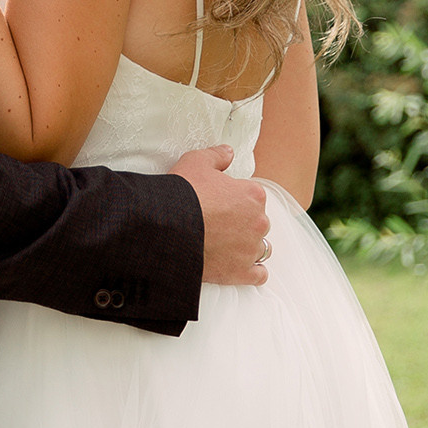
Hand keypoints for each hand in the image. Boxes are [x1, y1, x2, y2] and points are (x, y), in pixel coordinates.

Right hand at [173, 145, 271, 286]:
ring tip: (226, 245)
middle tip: (219, 224)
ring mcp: (251, 249)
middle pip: (259, 223)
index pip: (254, 197)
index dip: (236, 199)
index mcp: (253, 195)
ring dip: (248, 247)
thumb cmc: (182, 191)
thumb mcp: (196, 162)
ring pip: (261, 248)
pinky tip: (238, 267)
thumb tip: (228, 151)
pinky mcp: (241, 272)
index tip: (220, 203)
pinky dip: (252, 272)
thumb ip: (217, 155)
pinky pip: (259, 275)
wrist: (166, 226)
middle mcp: (259, 222)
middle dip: (244, 224)